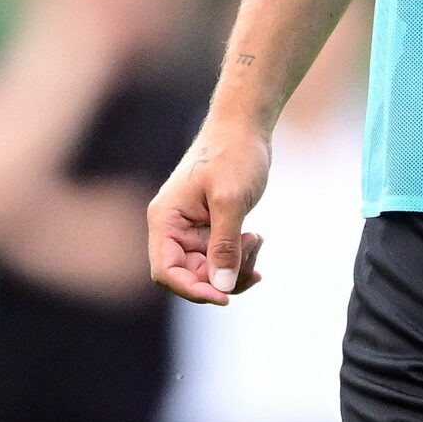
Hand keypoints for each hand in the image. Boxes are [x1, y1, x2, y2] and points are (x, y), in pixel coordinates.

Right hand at [148, 122, 268, 304]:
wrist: (246, 125)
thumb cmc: (234, 154)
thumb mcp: (230, 200)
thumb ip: (225, 245)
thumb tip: (221, 287)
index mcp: (165, 219)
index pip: (166, 271)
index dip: (192, 289)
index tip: (224, 296)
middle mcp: (173, 227)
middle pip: (190, 275)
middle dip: (222, 274)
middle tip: (253, 254)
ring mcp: (192, 228)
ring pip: (209, 269)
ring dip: (235, 265)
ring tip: (256, 238)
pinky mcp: (210, 226)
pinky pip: (220, 256)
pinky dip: (239, 256)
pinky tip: (257, 240)